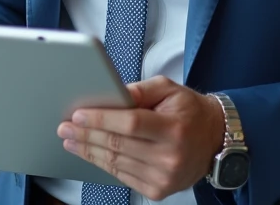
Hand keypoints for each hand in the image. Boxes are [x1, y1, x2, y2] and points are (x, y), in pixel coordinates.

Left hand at [58, 75, 226, 200]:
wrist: (214, 140)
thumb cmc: (189, 111)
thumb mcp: (169, 89)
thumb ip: (140, 90)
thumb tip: (110, 93)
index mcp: (174, 128)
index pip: (130, 124)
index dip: (101, 119)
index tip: (78, 115)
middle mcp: (170, 156)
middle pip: (118, 145)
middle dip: (87, 135)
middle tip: (65, 127)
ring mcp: (164, 177)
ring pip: (116, 163)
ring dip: (89, 151)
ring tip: (71, 140)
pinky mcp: (158, 190)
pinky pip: (123, 176)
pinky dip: (103, 164)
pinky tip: (90, 153)